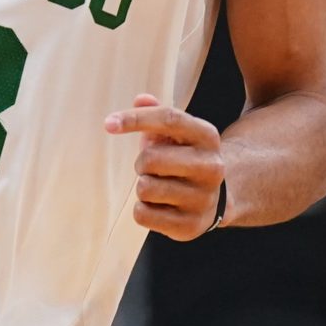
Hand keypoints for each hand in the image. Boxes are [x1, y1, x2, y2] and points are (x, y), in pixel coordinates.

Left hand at [105, 93, 225, 240]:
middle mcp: (211, 167)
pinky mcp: (191, 226)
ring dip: (142, 186)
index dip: (135, 119)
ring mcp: (203, 198)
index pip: (168, 119)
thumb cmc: (185, 156)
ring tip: (158, 185)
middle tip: (151, 167)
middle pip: (150, 158)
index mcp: (207, 136)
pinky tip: (158, 205)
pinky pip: (143, 215)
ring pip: (144, 188)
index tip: (108, 124)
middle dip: (141, 162)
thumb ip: (156, 112)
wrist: (216, 197)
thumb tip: (141, 99)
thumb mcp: (176, 132)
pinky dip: (142, 209)